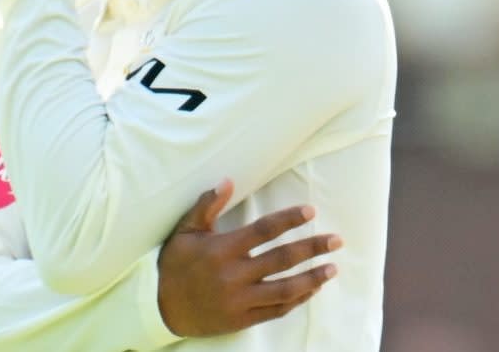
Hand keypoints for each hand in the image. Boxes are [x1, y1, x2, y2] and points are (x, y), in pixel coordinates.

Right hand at [157, 179, 341, 337]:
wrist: (162, 308)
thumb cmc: (176, 264)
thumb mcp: (185, 231)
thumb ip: (207, 206)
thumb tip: (227, 180)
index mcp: (221, 249)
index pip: (263, 231)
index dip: (289, 220)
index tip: (310, 211)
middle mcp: (233, 275)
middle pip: (281, 259)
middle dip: (312, 248)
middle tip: (336, 240)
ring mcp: (240, 300)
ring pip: (285, 289)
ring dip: (312, 278)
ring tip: (333, 267)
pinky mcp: (243, 319)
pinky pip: (276, 310)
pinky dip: (297, 299)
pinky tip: (312, 289)